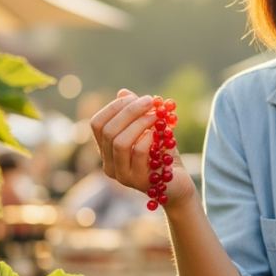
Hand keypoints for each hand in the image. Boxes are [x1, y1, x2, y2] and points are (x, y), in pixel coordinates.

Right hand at [89, 89, 194, 207]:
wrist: (179, 183)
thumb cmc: (162, 155)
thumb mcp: (149, 130)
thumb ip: (136, 114)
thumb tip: (123, 92)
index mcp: (106, 151)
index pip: (97, 124)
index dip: (113, 107)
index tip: (134, 97)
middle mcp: (109, 164)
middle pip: (109, 131)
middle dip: (129, 112)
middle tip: (149, 101)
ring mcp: (122, 176)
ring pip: (120, 143)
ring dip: (140, 123)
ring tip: (156, 116)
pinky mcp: (138, 181)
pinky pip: (138, 153)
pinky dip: (148, 138)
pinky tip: (159, 134)